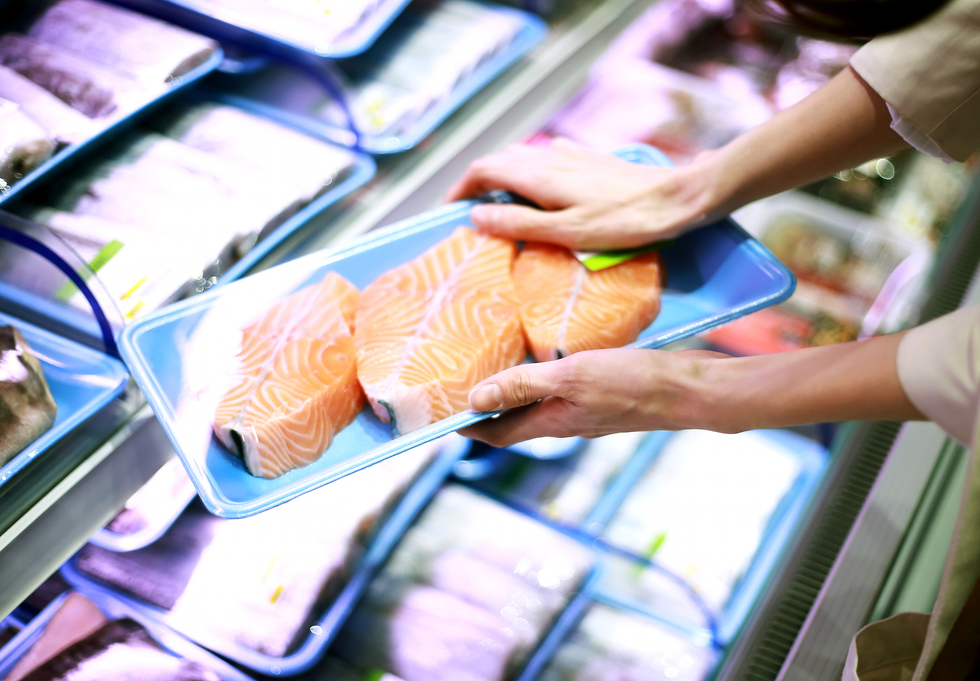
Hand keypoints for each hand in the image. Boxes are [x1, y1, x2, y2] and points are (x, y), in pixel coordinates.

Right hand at [445, 138, 719, 250]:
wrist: (672, 199)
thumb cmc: (621, 222)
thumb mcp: (565, 231)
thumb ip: (519, 223)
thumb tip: (477, 216)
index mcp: (538, 176)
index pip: (484, 169)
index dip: (461, 188)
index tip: (452, 210)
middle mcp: (548, 158)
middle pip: (499, 160)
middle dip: (479, 182)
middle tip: (473, 210)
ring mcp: (570, 154)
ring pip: (522, 157)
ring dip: (503, 175)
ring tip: (501, 202)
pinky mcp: (588, 158)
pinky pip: (547, 157)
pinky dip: (530, 170)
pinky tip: (542, 185)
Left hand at [459, 348, 731, 445]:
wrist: (693, 390)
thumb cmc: (635, 383)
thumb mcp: (573, 377)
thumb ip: (525, 384)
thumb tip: (475, 398)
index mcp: (552, 423)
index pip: (495, 432)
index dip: (464, 426)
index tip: (435, 416)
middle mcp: (565, 421)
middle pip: (512, 420)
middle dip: (483, 408)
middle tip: (456, 382)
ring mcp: (586, 411)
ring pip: (537, 405)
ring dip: (512, 392)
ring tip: (491, 365)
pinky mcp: (604, 396)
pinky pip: (561, 391)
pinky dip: (542, 379)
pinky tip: (544, 356)